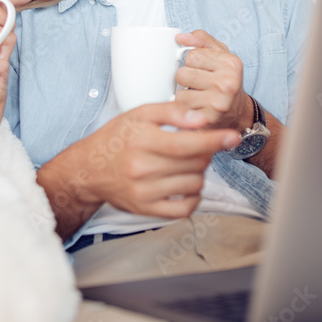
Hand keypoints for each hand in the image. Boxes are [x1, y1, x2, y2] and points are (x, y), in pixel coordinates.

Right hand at [61, 102, 240, 218]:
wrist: (89, 169)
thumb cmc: (116, 138)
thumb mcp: (139, 114)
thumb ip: (171, 112)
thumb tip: (200, 119)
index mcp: (141, 141)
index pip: (186, 144)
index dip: (213, 140)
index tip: (232, 137)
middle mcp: (142, 169)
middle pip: (194, 164)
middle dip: (205, 153)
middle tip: (197, 146)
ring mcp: (143, 192)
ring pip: (193, 185)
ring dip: (200, 172)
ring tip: (188, 163)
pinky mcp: (145, 209)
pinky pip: (183, 209)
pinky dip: (194, 198)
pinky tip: (188, 185)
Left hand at [174, 30, 252, 131]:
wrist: (238, 114)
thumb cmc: (227, 81)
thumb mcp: (221, 55)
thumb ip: (202, 41)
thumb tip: (181, 37)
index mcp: (231, 63)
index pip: (192, 55)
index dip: (193, 63)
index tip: (204, 69)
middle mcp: (227, 83)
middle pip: (182, 74)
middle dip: (187, 79)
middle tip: (200, 85)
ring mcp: (218, 103)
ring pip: (180, 94)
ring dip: (185, 96)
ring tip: (199, 97)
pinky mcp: (208, 120)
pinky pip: (182, 110)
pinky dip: (186, 109)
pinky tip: (198, 108)